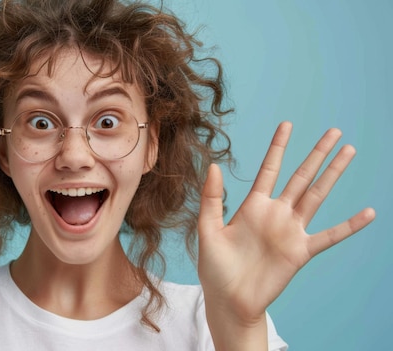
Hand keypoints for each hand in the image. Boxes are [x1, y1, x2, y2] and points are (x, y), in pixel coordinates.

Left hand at [197, 121, 374, 324]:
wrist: (228, 301)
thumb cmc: (215, 268)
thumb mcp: (207, 230)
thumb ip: (212, 199)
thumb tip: (213, 166)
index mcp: (252, 206)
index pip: (269, 170)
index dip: (278, 147)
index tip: (287, 124)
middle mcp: (275, 214)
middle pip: (300, 177)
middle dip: (317, 154)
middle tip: (334, 131)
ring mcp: (290, 231)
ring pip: (316, 196)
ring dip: (333, 175)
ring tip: (349, 152)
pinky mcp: (300, 252)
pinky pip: (329, 236)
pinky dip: (349, 226)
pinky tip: (368, 213)